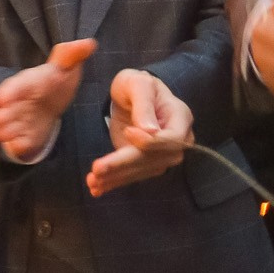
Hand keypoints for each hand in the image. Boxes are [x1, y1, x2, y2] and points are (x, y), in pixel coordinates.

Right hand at [0, 38, 94, 159]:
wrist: (51, 99)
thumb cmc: (55, 80)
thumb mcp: (65, 65)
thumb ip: (72, 54)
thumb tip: (88, 43)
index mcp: (23, 85)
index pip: (8, 88)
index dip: (4, 95)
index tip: (0, 101)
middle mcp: (14, 104)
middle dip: (0, 118)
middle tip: (8, 122)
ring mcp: (16, 120)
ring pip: (1, 130)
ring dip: (5, 134)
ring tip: (14, 135)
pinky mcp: (22, 135)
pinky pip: (16, 145)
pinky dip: (17, 146)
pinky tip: (24, 144)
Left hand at [88, 69, 193, 196]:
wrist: (132, 95)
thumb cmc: (137, 84)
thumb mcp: (138, 84)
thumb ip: (144, 104)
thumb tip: (150, 131)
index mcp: (180, 117)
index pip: (172, 138)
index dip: (151, 141)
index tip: (128, 133)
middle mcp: (177, 140)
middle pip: (153, 158)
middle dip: (124, 165)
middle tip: (98, 170)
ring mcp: (163, 153)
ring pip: (141, 170)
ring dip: (116, 178)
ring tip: (92, 182)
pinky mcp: (146, 161)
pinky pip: (132, 174)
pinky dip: (114, 181)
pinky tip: (97, 188)